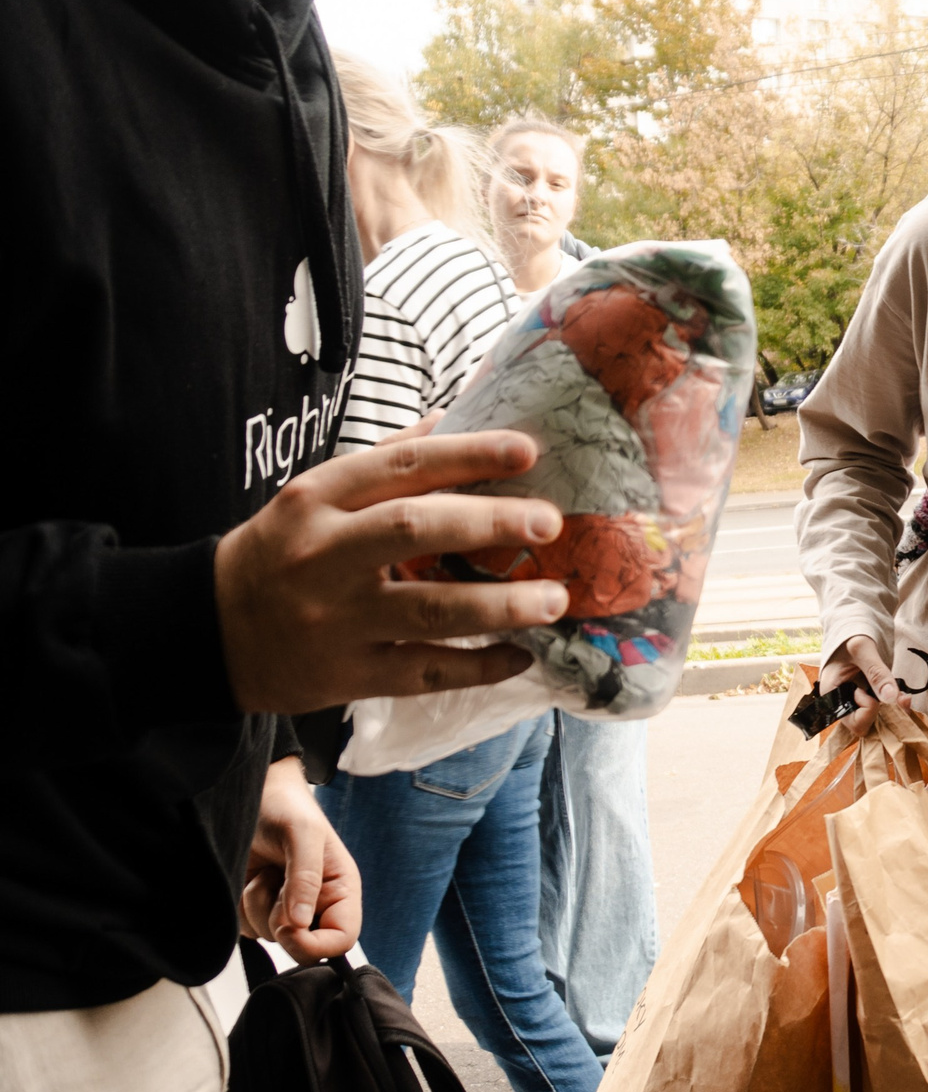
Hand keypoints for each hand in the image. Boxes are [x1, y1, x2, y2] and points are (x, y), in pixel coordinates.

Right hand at [215, 432, 572, 713]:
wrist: (209, 630)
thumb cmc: (281, 552)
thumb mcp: (315, 496)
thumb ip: (386, 461)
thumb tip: (457, 417)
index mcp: (318, 499)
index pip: (401, 467)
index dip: (467, 455)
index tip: (527, 451)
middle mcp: (325, 555)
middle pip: (414, 528)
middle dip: (489, 523)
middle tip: (549, 522)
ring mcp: (336, 620)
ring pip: (427, 609)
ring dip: (500, 605)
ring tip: (555, 599)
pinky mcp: (347, 674)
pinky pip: (423, 672)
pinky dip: (477, 666)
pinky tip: (519, 657)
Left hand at [241, 758, 361, 961]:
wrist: (250, 795)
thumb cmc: (286, 807)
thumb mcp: (303, 835)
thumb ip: (306, 878)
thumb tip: (301, 922)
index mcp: (340, 891)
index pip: (342, 939)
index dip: (316, 944)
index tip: (291, 927)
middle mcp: (315, 905)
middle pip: (301, 946)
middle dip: (281, 921)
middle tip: (277, 886)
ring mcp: (285, 908)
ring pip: (268, 936)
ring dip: (257, 906)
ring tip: (266, 870)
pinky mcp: (256, 908)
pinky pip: (244, 929)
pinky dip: (241, 905)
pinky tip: (253, 876)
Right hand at [819, 635, 909, 736]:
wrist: (855, 628)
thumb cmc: (851, 635)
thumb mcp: (863, 649)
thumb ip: (876, 672)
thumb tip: (891, 698)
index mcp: (832, 696)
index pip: (854, 722)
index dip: (869, 711)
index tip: (869, 691)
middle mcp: (844, 704)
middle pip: (868, 726)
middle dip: (888, 715)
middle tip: (902, 698)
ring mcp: (857, 703)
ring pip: (879, 721)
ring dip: (896, 712)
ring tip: (904, 697)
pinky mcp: (870, 699)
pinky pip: (885, 712)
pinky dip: (897, 706)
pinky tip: (904, 696)